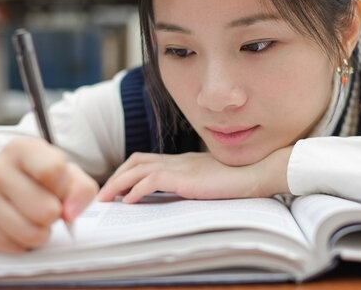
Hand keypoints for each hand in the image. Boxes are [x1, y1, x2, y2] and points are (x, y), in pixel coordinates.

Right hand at [0, 138, 98, 252]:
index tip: (62, 192)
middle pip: (45, 209)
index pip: (53, 171)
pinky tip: (17, 230)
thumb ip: (80, 189)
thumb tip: (71, 213)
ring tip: (35, 221)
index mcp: (20, 148)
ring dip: (41, 233)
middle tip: (48, 210)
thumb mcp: (65, 173)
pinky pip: (12, 247)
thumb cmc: (36, 180)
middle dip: (54, 216)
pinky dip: (21, 244)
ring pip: (30, 233)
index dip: (65, 189)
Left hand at [97, 147, 291, 203]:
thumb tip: (181, 192)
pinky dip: (136, 190)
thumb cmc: (238, 178)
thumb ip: (193, 182)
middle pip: (136, 161)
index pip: (146, 159)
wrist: (256, 172)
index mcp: (183, 161)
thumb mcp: (210, 180)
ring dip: (118, 183)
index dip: (128, 171)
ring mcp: (181, 167)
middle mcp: (178, 160)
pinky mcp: (185, 178)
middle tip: (104, 194)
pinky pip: (152, 181)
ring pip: (138, 169)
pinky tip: (129, 202)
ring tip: (106, 199)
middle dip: (116, 176)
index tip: (117, 186)